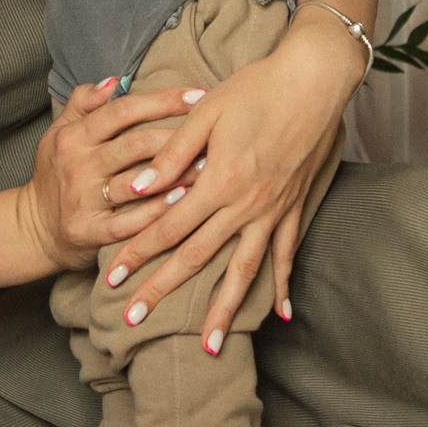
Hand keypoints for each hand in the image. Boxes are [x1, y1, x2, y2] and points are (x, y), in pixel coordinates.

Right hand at [14, 77, 213, 272]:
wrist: (32, 229)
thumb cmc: (56, 174)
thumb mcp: (59, 133)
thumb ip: (84, 103)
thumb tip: (114, 79)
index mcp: (74, 136)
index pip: (123, 110)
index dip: (163, 101)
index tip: (199, 95)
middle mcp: (78, 165)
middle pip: (136, 144)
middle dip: (179, 136)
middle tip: (216, 132)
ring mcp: (83, 199)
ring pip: (138, 183)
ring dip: (177, 174)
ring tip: (211, 166)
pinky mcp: (90, 231)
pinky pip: (130, 222)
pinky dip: (158, 212)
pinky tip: (184, 202)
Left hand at [100, 13, 360, 347]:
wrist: (315, 80)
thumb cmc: (257, 87)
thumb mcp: (206, 112)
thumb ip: (173, 154)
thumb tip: (139, 187)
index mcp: (219, 180)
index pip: (167, 228)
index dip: (136, 255)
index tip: (111, 280)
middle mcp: (246, 204)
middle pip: (196, 258)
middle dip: (162, 292)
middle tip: (132, 321)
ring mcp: (273, 210)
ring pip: (243, 271)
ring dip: (225, 311)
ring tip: (209, 346)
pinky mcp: (295, 206)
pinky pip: (287, 254)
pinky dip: (283, 285)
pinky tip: (281, 315)